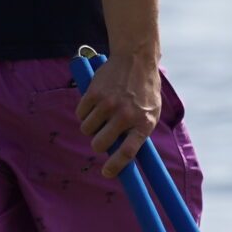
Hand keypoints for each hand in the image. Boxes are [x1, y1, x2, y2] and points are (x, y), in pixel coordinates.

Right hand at [76, 50, 160, 177]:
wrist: (136, 58)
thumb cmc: (145, 89)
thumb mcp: (151, 111)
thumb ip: (138, 131)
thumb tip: (122, 153)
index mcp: (143, 123)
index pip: (127, 153)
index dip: (116, 167)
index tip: (106, 173)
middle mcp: (125, 115)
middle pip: (100, 144)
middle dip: (98, 145)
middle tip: (101, 138)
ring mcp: (108, 104)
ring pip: (87, 129)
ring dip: (90, 127)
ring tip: (100, 116)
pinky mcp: (94, 93)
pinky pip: (81, 113)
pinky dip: (84, 113)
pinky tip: (94, 104)